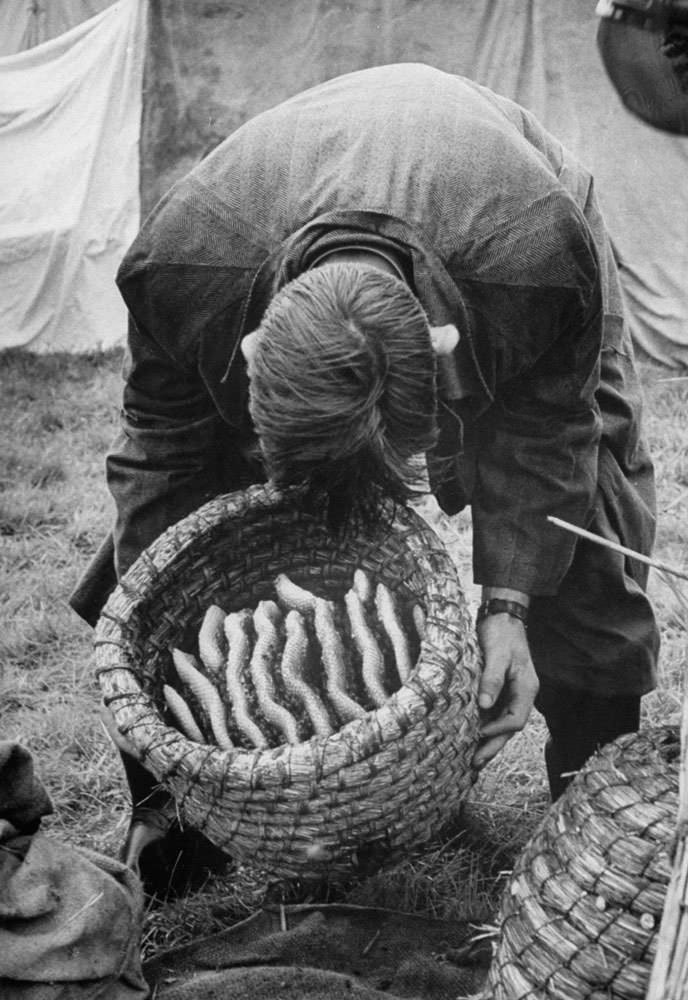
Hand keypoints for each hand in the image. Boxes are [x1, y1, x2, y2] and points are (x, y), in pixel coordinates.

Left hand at [472, 613, 538, 770]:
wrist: (502, 616)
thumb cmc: (501, 633)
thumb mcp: (497, 654)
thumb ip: (491, 679)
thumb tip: (484, 705)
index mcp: (527, 688)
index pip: (515, 719)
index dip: (497, 730)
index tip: (478, 734)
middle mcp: (522, 695)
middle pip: (510, 728)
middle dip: (493, 746)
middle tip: (475, 762)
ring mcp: (512, 693)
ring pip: (502, 724)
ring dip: (488, 740)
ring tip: (472, 758)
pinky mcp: (500, 690)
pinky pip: (494, 714)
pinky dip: (485, 726)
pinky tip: (472, 735)